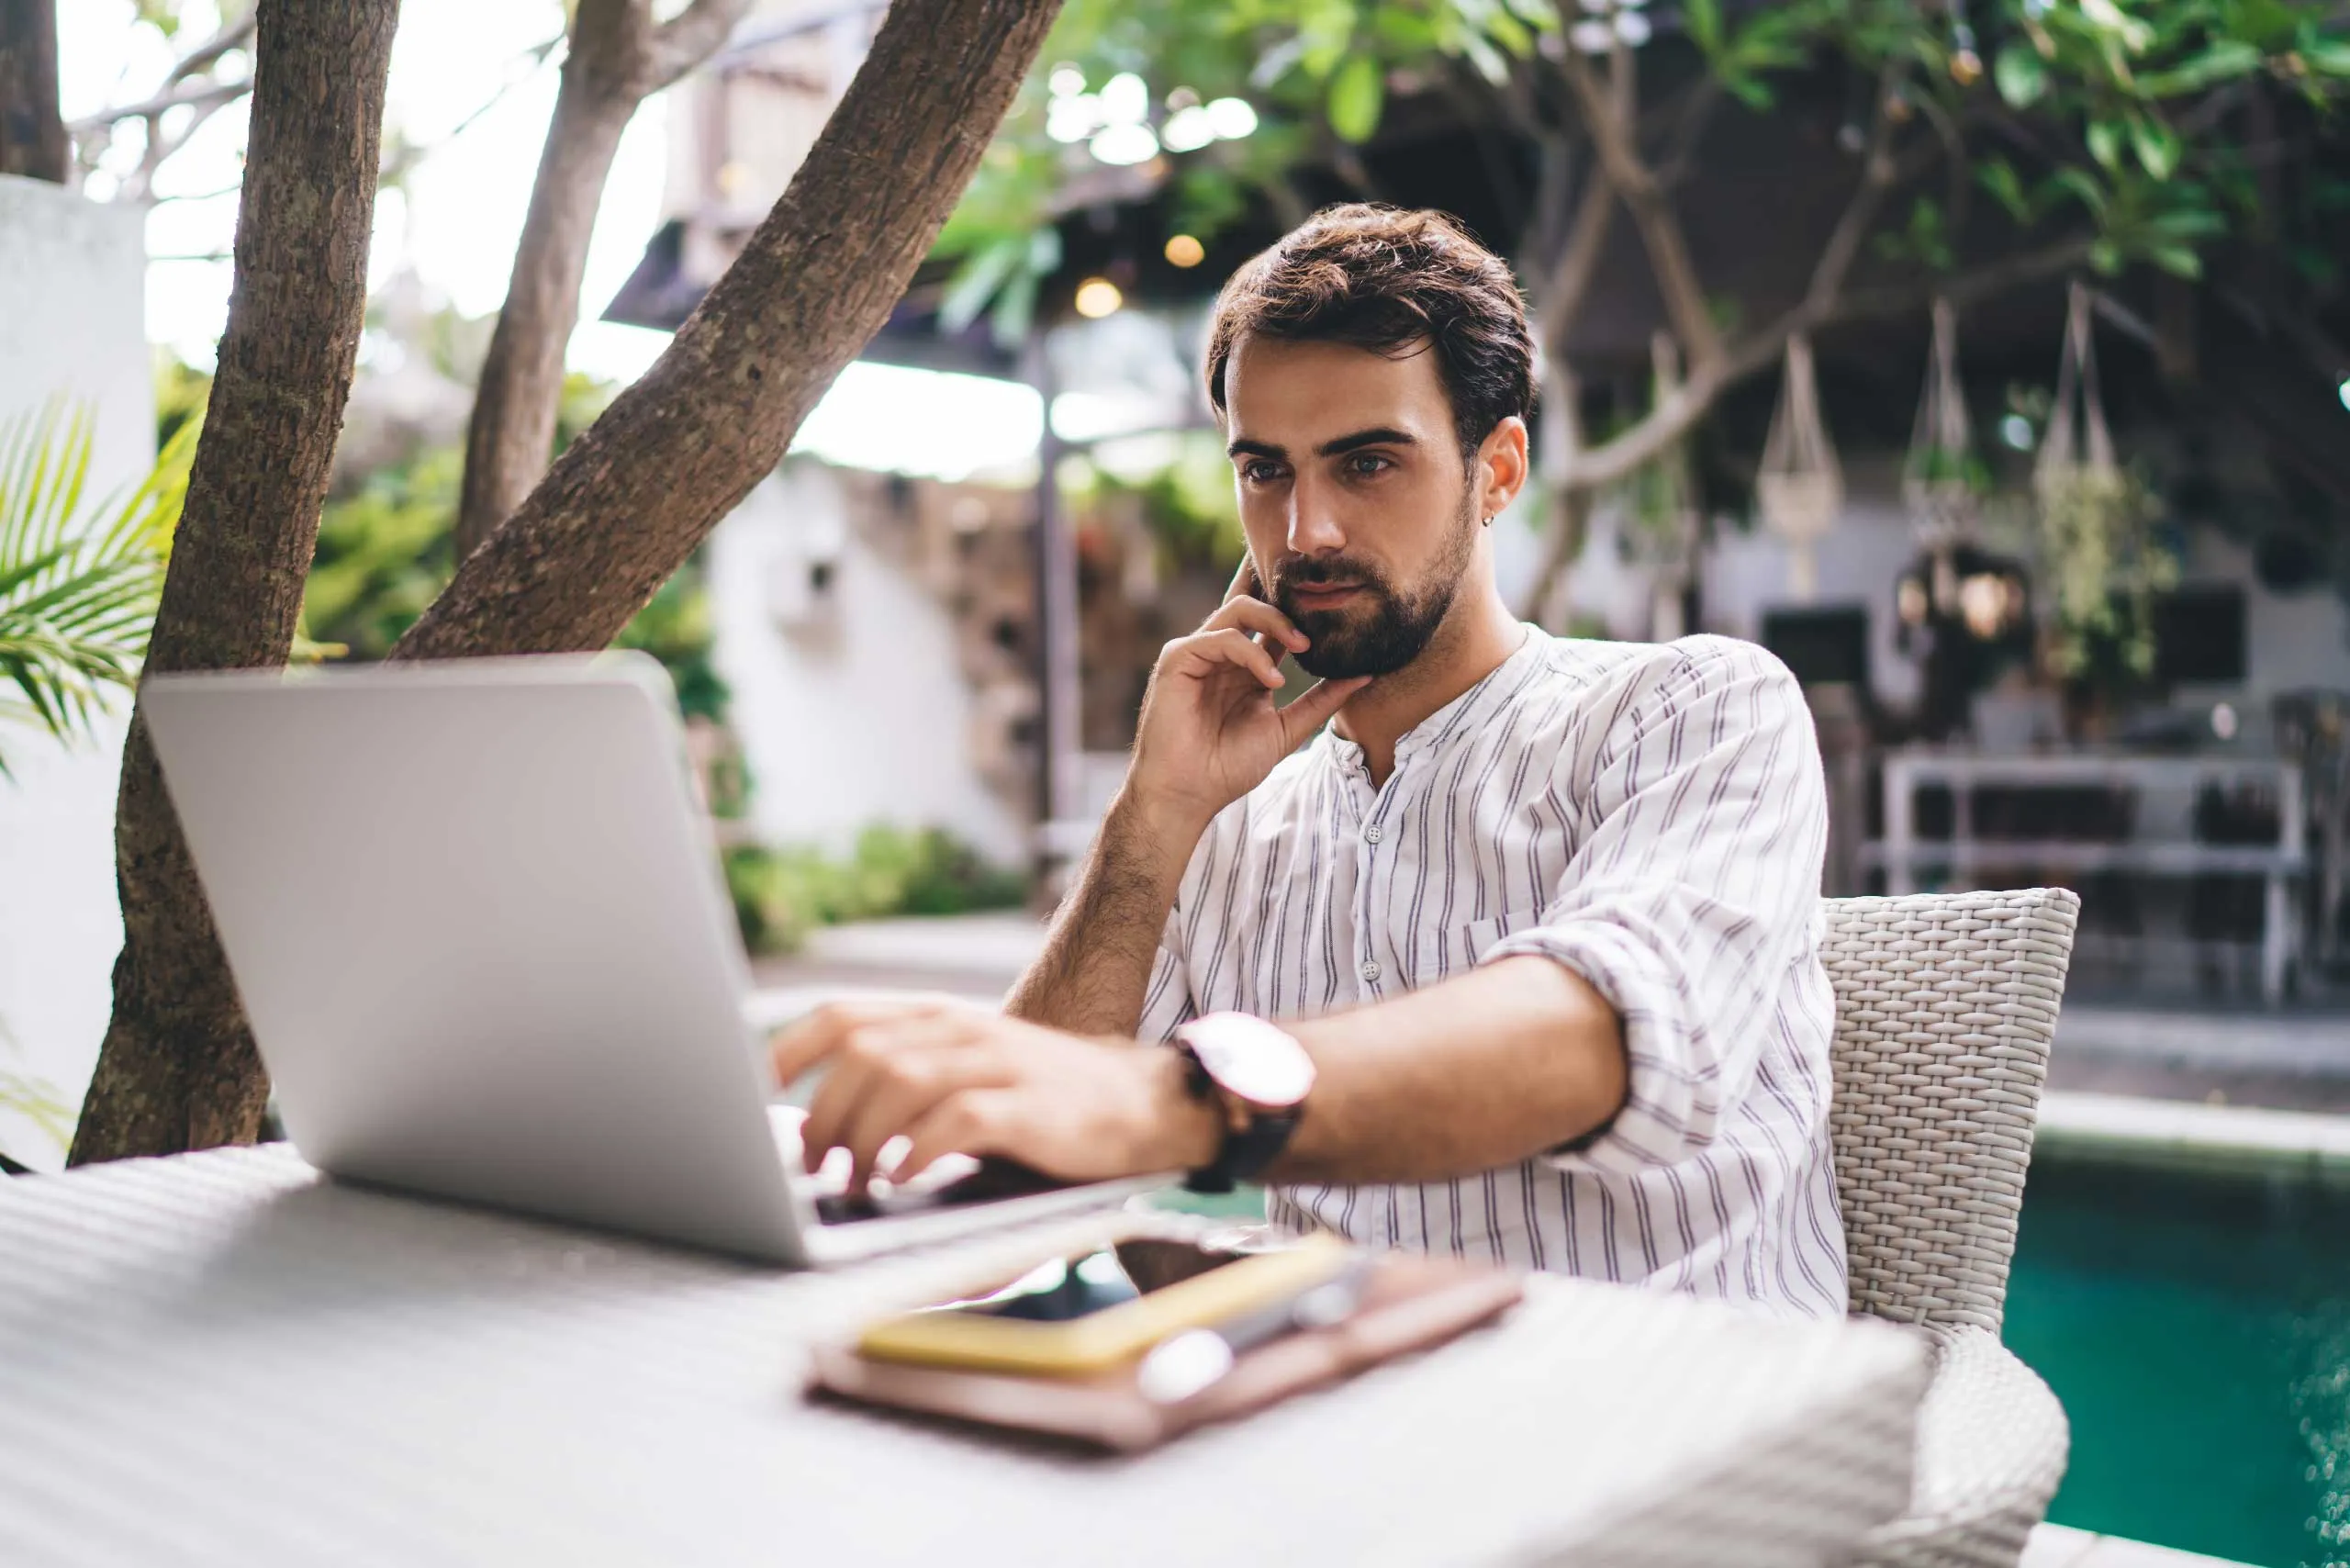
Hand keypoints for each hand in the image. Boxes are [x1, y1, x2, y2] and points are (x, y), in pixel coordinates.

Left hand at [769, 1000, 1220, 1187]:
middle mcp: (963, 1030)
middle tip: (815, 1168)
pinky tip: (905, 1179)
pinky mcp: (1031, 1106)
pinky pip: (957, 1119)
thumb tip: (815, 1131)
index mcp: (939, 1018)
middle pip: (862, 1054)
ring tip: (855, 1180)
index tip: (756, 1092)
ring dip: (863, 1137)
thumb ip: (904, 1089)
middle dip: (824, 1114)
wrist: (1145, 1105)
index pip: (843, 1015)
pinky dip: (919, 1152)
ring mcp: (999, 1063)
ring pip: (901, 1081)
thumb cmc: (1040, 1103)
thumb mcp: (967, 1079)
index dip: (789, 1049)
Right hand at [1124, 560, 1369, 832]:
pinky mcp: (1177, 659)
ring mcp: (1197, 653)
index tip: (1327, 593)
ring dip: (1274, 622)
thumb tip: (1365, 674)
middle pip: (1251, 601)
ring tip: (1302, 648)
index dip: (1292, 602)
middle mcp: (1219, 653)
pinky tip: (1271, 679)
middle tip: (1318, 629)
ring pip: (1236, 609)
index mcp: (1243, 665)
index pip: (1267, 620)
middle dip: (1287, 604)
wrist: (1189, 793)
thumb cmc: (1229, 766)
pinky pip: (1219, 638)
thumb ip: (1321, 700)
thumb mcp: (1287, 729)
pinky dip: (1250, 653)